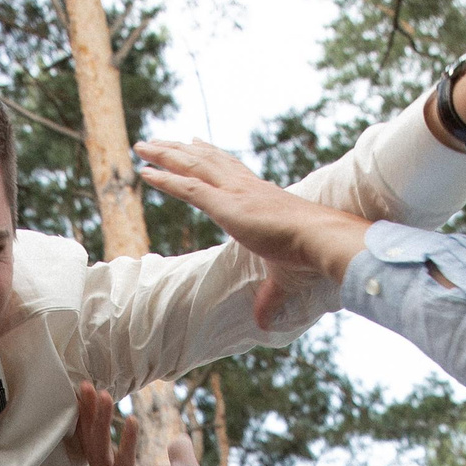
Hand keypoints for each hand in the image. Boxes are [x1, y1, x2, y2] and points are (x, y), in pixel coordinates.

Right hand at [71, 383, 236, 465]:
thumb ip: (180, 455)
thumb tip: (178, 437)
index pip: (101, 444)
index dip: (95, 418)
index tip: (93, 389)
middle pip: (93, 446)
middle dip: (88, 415)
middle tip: (85, 384)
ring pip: (101, 456)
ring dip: (100, 424)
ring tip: (102, 394)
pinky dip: (126, 446)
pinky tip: (131, 420)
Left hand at [127, 142, 375, 326]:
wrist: (323, 240)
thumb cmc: (311, 256)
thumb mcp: (284, 277)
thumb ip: (270, 298)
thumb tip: (264, 323)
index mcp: (261, 195)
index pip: (230, 169)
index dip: (210, 155)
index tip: (194, 143)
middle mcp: (246, 187)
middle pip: (206, 161)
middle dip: (179, 150)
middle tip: (157, 142)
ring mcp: (235, 194)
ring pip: (192, 167)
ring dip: (164, 156)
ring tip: (142, 146)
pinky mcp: (227, 206)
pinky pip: (189, 189)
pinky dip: (166, 180)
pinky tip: (145, 174)